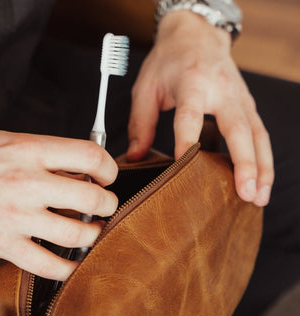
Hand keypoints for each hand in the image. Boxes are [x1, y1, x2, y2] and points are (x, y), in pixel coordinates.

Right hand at [0, 131, 117, 279]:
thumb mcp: (2, 142)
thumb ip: (41, 153)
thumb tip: (77, 166)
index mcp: (27, 150)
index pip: (89, 156)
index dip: (109, 168)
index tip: (108, 177)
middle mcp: (25, 182)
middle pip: (92, 197)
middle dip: (108, 205)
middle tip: (105, 207)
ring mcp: (15, 216)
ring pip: (76, 233)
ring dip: (93, 235)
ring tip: (90, 232)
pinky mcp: (2, 244)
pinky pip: (48, 264)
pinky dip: (67, 268)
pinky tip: (71, 264)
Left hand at [127, 11, 273, 206]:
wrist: (196, 34)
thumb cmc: (170, 61)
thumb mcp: (146, 87)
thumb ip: (140, 124)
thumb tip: (135, 158)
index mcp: (191, 83)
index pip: (189, 116)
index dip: (186, 141)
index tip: (183, 165)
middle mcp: (222, 90)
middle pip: (237, 129)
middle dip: (244, 163)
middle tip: (245, 192)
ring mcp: (239, 98)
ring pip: (257, 135)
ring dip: (261, 167)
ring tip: (258, 197)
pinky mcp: (247, 105)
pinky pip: (259, 135)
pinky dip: (263, 160)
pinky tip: (260, 182)